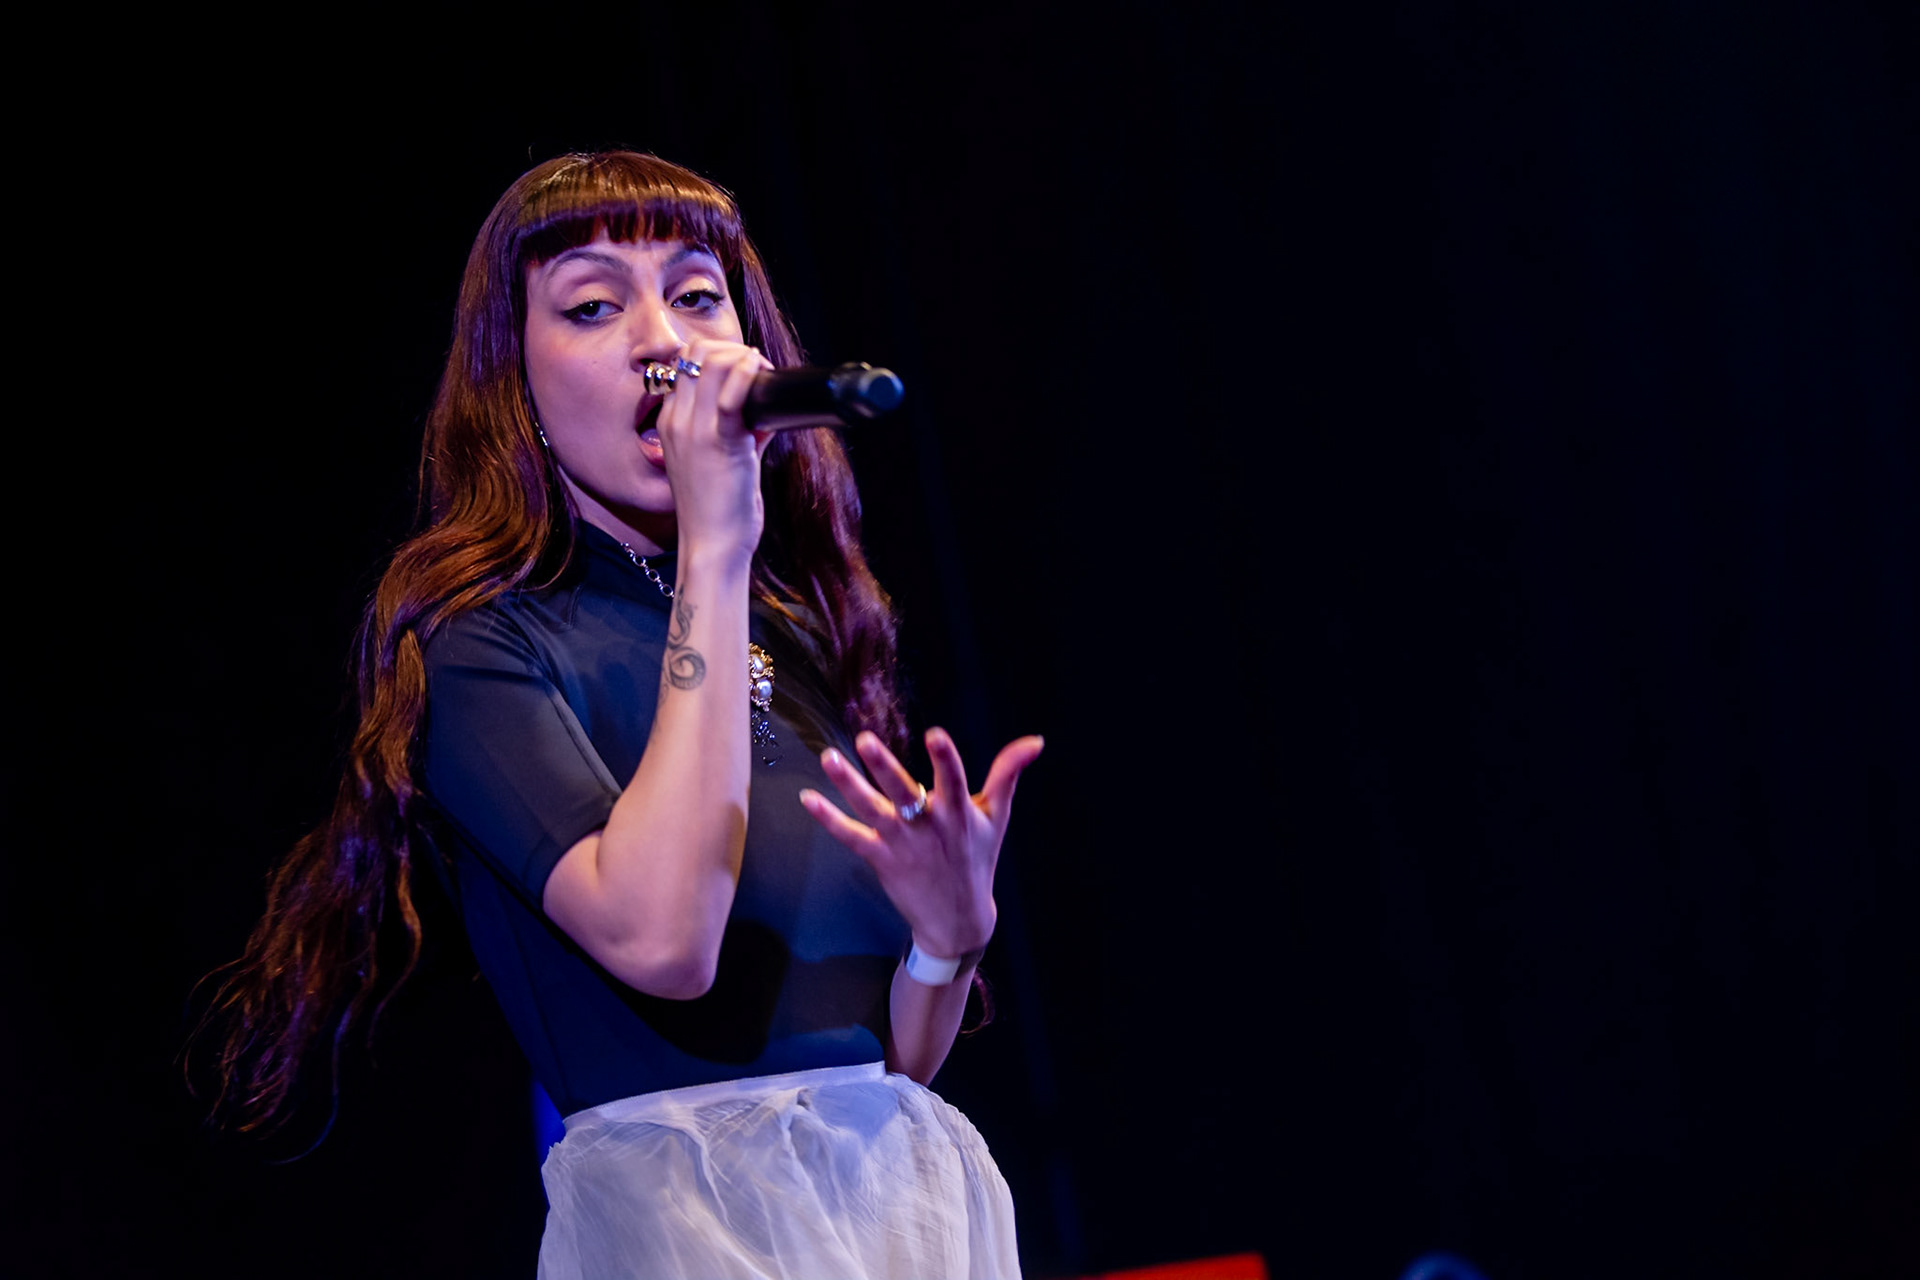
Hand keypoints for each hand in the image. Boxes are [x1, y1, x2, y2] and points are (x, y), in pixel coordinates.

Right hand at [655, 339, 775, 558]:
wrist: (711, 546)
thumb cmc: (718, 511)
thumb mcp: (723, 464)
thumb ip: (742, 434)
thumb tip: (764, 416)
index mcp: (670, 423)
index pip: (685, 364)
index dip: (718, 354)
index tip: (746, 367)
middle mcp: (676, 420)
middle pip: (696, 353)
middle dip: (731, 348)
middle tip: (758, 367)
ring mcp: (693, 430)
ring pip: (711, 362)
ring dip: (744, 357)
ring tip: (763, 372)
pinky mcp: (718, 442)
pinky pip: (732, 393)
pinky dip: (749, 374)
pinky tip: (762, 375)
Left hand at [799, 728, 1044, 957]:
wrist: (958, 921)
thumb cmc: (977, 859)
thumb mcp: (997, 816)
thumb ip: (1009, 773)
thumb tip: (1036, 740)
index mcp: (959, 813)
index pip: (954, 780)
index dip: (945, 759)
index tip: (935, 735)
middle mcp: (928, 827)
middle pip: (904, 794)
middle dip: (885, 768)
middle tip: (865, 741)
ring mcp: (902, 844)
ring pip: (871, 811)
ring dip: (848, 785)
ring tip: (828, 757)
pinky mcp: (881, 859)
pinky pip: (850, 837)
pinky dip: (828, 819)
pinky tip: (807, 798)